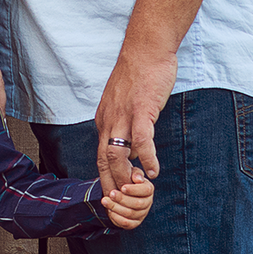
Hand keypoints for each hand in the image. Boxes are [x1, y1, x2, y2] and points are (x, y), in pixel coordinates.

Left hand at [94, 39, 177, 189]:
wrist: (145, 49)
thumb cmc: (139, 77)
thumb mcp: (125, 105)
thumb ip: (125, 128)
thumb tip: (132, 151)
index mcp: (105, 119)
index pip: (99, 155)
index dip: (105, 178)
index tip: (114, 197)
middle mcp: (109, 119)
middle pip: (104, 159)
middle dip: (113, 184)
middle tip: (124, 204)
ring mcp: (124, 114)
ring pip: (117, 152)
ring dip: (126, 175)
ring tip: (139, 190)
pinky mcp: (141, 108)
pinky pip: (141, 137)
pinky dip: (146, 157)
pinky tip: (153, 171)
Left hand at [101, 166, 154, 229]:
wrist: (118, 190)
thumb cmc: (125, 179)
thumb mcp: (128, 172)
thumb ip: (134, 173)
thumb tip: (137, 178)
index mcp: (148, 189)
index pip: (146, 190)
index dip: (134, 190)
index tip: (122, 187)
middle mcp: (147, 202)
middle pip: (138, 204)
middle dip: (122, 199)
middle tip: (111, 193)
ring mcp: (142, 214)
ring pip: (131, 214)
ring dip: (116, 207)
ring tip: (105, 200)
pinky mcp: (134, 222)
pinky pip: (127, 224)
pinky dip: (117, 218)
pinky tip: (109, 211)